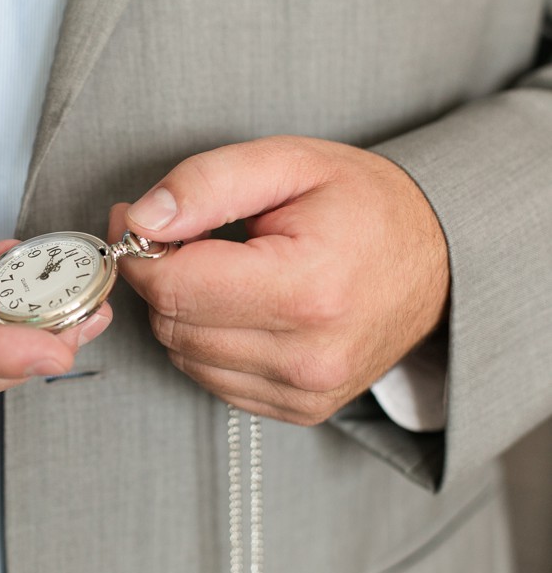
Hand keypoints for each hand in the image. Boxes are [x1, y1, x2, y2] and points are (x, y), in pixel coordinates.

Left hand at [111, 136, 448, 424]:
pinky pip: (211, 379)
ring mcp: (305, 392)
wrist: (438, 263)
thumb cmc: (364, 205)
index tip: (135, 220)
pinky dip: (206, 341)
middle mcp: (307, 356)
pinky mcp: (300, 409)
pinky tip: (237, 306)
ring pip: (184, 355)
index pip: (175, 287)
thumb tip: (141, 219)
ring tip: (220, 269)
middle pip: (173, 323)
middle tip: (182, 237)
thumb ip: (207, 183)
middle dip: (161, 277)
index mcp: (307, 289)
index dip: (139, 251)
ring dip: (182, 310)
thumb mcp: (289, 163)